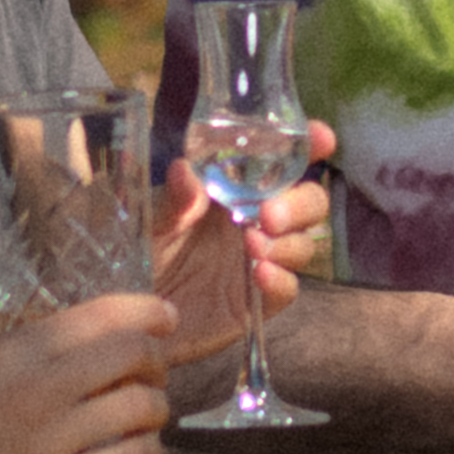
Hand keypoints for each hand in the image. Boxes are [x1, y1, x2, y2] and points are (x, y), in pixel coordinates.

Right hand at [0, 280, 175, 453]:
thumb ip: (1, 337)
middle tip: (151, 374)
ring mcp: (52, 442)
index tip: (165, 320)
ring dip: (155, 409)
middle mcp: (39, 388)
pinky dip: (147, 450)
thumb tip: (41, 317)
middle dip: (156, 361)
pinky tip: (136, 451)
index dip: (151, 313)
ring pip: (144, 408)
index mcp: (15, 351)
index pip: (108, 315)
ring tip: (143, 417)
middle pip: (137, 355)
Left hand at [147, 144, 326, 374]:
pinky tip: (260, 274)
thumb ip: (175, 198)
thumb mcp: (152, 220)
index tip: (321, 138)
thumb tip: (185, 169)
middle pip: (308, 205)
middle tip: (269, 214)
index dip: (308, 147)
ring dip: (287, 243)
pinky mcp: (257, 302)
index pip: (283, 163)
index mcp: (238, 190)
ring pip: (303, 245)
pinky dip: (280, 280)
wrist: (132, 316)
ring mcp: (261, 262)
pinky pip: (287, 289)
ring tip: (253, 246)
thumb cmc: (144, 255)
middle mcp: (257, 222)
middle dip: (301, 204)